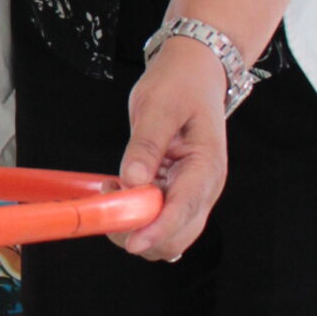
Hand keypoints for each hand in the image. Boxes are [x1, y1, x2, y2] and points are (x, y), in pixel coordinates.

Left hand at [115, 35, 227, 260]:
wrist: (195, 74)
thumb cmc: (181, 85)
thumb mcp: (157, 107)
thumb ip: (145, 145)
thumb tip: (131, 180)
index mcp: (207, 166)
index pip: (185, 210)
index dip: (157, 230)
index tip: (131, 241)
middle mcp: (204, 187)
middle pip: (177, 236)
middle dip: (141, 233)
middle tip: (110, 200)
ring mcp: (192, 192)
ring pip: (167, 234)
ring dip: (136, 225)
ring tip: (114, 188)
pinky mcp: (177, 191)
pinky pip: (157, 218)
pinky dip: (136, 215)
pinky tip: (120, 188)